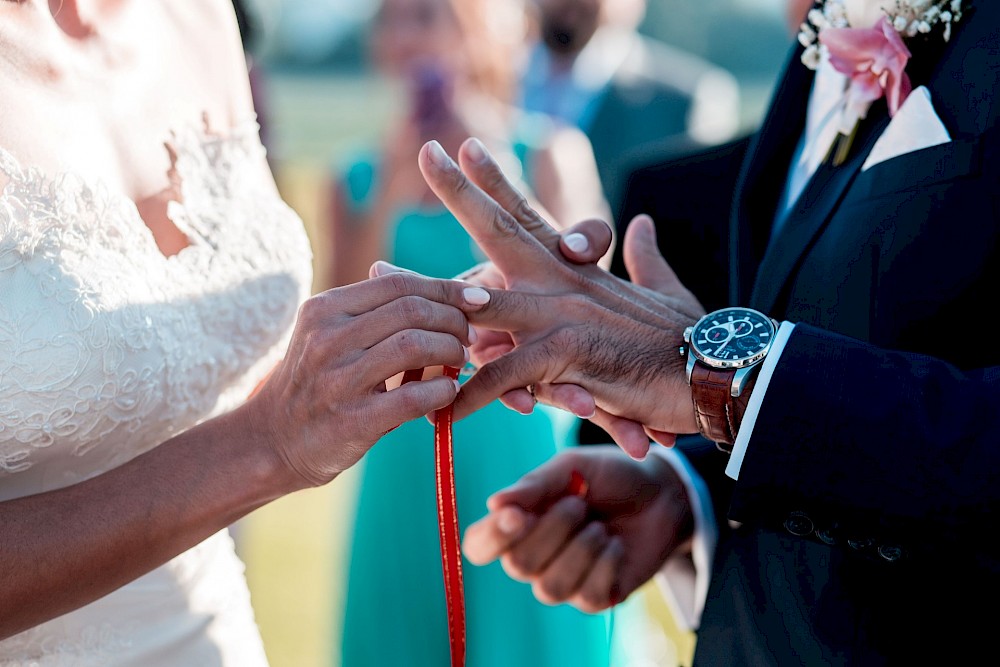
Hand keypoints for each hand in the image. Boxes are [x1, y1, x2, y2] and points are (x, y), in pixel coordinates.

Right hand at [242, 272, 482, 487]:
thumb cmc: (316, 381)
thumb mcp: (329, 334)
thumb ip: (374, 309)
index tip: (475, 300)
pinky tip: (447, 392)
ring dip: (450, 351)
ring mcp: (338, 380)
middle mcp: (327, 338)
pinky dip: (442, 391)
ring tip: (457, 361)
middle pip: (412, 310)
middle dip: (454, 321)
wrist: (273, 440)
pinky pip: (414, 397)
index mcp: (325, 309)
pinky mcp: (352, 420)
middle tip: (467, 337)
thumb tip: (433, 285)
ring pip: (415, 345)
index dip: (445, 289)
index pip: (398, 284)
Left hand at [417, 137, 704, 457]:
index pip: (533, 215)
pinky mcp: (570, 354)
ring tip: (390, 280)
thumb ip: (643, 257)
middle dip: (463, 192)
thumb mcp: (664, 290)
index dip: (499, 181)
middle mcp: (567, 280)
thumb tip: (640, 224)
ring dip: (437, 298)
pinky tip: (443, 411)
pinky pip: (508, 375)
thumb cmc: (691, 337)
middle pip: (505, 229)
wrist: (717, 372)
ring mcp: (565, 314)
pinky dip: (474, 395)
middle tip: (428, 152)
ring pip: (487, 301)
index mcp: (580, 268)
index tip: (469, 148)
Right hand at [462, 446, 693, 612]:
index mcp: (518, 521)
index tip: (519, 515)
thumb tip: (494, 503)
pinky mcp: (594, 598)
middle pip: (518, 565)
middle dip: (553, 531)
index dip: (493, 536)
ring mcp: (563, 581)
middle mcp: (533, 556)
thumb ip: (536, 485)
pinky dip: (605, 565)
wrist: (662, 494)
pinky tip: (616, 545)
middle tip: (579, 504)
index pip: (479, 545)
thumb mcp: (574, 467)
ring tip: (600, 526)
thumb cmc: (610, 475)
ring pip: (550, 588)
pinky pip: (587, 596)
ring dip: (580, 551)